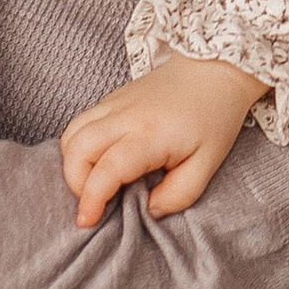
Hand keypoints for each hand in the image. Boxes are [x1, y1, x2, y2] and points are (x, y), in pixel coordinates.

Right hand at [61, 57, 262, 231]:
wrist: (216, 68)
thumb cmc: (214, 116)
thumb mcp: (208, 163)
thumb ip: (179, 194)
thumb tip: (150, 209)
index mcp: (150, 134)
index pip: (107, 168)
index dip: (92, 197)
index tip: (88, 220)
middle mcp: (124, 116)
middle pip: (77, 148)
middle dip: (75, 182)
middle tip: (94, 202)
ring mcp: (114, 103)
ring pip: (72, 133)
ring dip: (73, 164)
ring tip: (94, 182)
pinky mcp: (111, 98)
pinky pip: (80, 123)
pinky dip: (78, 147)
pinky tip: (98, 161)